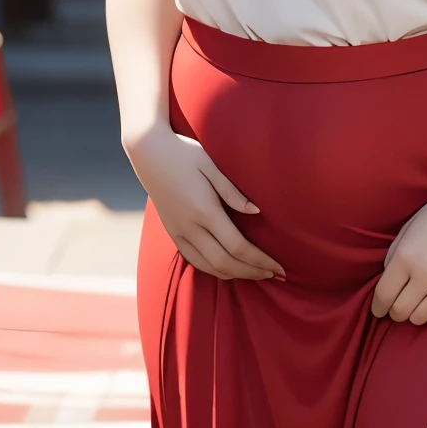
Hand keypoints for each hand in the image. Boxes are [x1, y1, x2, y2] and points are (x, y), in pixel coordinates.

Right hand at [127, 120, 284, 281]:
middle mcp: (190, 226)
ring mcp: (178, 232)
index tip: (278, 267)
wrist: (148, 153)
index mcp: (204, 210)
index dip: (260, 260)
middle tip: (275, 274)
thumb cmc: (184, 154)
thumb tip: (256, 211)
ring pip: (209, 267)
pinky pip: (195, 261)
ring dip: (236, 275)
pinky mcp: (172, 233)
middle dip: (252, 272)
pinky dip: (215, 269)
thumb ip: (233, 191)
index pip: (237, 246)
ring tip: (257, 273)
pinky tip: (231, 268)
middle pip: (225, 263)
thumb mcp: (211, 164)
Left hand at [371, 182, 426, 328]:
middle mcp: (424, 275)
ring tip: (417, 307)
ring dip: (415, 316)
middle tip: (397, 309)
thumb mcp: (410, 226)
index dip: (378, 307)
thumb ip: (395, 252)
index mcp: (406, 257)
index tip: (378, 310)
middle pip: (400, 311)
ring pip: (421, 318)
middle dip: (394, 313)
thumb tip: (387, 277)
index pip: (384, 294)